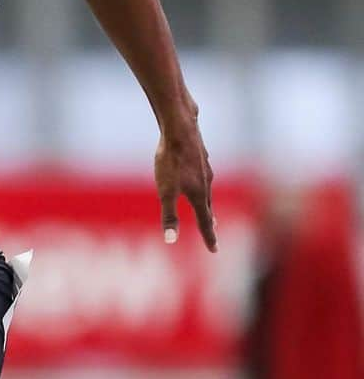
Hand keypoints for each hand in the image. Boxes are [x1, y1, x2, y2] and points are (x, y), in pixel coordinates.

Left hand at [155, 108, 216, 252]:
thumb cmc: (171, 160)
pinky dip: (202, 184)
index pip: (205, 221)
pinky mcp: (200, 155)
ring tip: (206, 208)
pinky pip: (202, 174)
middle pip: (208, 206)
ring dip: (206, 202)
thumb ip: (169, 216)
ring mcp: (204, 168)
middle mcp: (206, 182)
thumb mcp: (166, 191)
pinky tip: (198, 177)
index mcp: (198, 194)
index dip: (208, 237)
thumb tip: (171, 240)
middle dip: (209, 221)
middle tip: (212, 232)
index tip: (214, 250)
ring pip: (206, 190)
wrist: (180, 128)